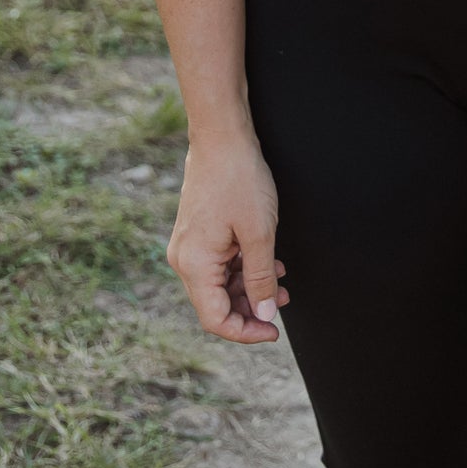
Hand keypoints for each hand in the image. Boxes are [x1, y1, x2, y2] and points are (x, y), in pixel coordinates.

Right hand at [166, 128, 287, 342]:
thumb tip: (264, 314)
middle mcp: (184, 259)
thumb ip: (261, 278)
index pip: (216, 319)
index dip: (246, 332)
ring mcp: (189, 244)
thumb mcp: (259, 233)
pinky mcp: (197, 232)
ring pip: (219, 283)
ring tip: (280, 278)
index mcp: (194, 264)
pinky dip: (242, 267)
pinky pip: (218, 263)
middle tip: (282, 300)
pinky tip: (267, 260)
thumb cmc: (239, 179)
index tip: (273, 330)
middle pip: (216, 303)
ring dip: (249, 286)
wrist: (221, 136)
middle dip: (251, 307)